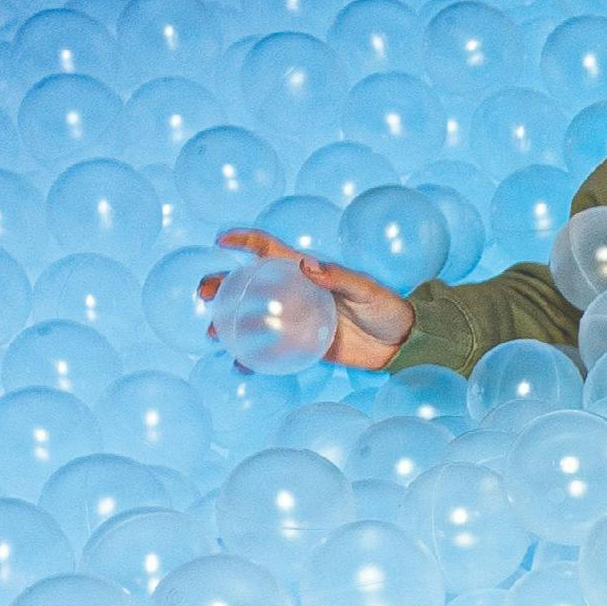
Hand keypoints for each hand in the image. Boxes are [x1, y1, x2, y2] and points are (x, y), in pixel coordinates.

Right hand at [200, 227, 416, 367]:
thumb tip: (307, 265)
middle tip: (205, 293)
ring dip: (229, 324)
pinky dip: (253, 359)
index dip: (245, 241)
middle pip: (250, 285)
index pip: (270, 250)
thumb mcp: (366, 291)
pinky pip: (271, 352)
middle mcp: (295, 295)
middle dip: (222, 285)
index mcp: (307, 273)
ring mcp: (295, 322)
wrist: (402, 344)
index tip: (220, 239)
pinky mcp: (302, 347)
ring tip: (214, 333)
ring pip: (254, 319)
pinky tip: (240, 366)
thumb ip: (339, 278)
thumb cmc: (386, 308)